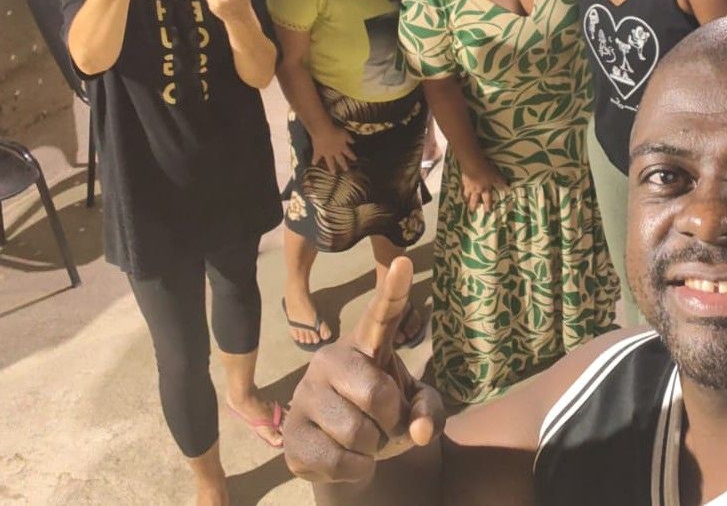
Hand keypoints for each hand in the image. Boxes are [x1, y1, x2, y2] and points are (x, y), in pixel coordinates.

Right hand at [283, 256, 443, 483]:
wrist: (344, 454)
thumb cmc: (383, 415)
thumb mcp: (418, 409)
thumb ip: (430, 411)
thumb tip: (418, 430)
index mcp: (366, 345)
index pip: (383, 314)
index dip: (394, 290)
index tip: (405, 262)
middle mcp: (330, 359)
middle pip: (377, 393)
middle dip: (391, 419)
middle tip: (385, 424)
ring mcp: (305, 394)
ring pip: (357, 432)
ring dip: (372, 447)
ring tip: (363, 440)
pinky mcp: (290, 433)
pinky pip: (338, 459)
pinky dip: (356, 469)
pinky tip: (347, 459)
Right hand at [312, 121, 356, 172]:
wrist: (323, 131)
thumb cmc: (335, 130)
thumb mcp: (345, 133)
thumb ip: (349, 138)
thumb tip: (353, 142)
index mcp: (342, 147)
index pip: (349, 153)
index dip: (352, 156)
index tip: (355, 159)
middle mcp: (335, 152)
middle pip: (341, 160)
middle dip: (344, 165)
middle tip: (346, 170)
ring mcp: (327, 153)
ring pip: (330, 162)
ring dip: (332, 168)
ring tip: (333, 173)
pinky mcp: (319, 152)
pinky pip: (317, 157)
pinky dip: (315, 160)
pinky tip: (313, 164)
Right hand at [461, 159, 507, 210]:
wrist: (472, 163)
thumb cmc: (486, 169)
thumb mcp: (496, 175)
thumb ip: (501, 181)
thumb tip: (508, 187)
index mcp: (485, 189)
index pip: (487, 200)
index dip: (487, 206)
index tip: (487, 212)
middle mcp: (476, 189)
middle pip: (474, 200)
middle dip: (473, 206)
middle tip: (472, 211)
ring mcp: (468, 185)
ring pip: (466, 195)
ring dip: (466, 199)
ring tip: (465, 202)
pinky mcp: (463, 179)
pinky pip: (462, 187)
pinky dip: (461, 189)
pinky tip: (461, 189)